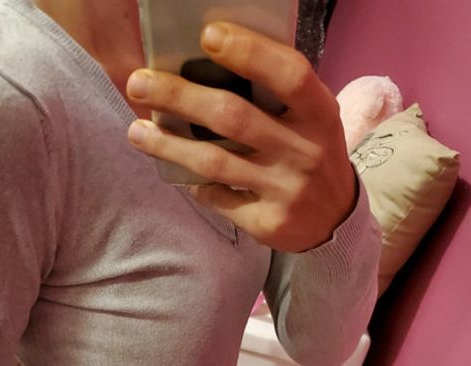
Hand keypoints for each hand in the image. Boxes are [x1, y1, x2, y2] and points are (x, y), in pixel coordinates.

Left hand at [126, 21, 356, 252]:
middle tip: (139, 83)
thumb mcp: (311, 119)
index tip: (207, 35)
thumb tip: (208, 59)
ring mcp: (286, 191)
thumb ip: (276, 94)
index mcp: (319, 114)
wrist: (335, 221)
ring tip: (136, 132)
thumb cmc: (310, 153)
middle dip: (180, 97)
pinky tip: (176, 172)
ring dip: (169, 145)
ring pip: (215, 163)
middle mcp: (305, 152)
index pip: (288, 74)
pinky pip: (217, 198)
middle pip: (233, 117)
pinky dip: (194, 184)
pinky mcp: (267, 223)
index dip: (249, 51)